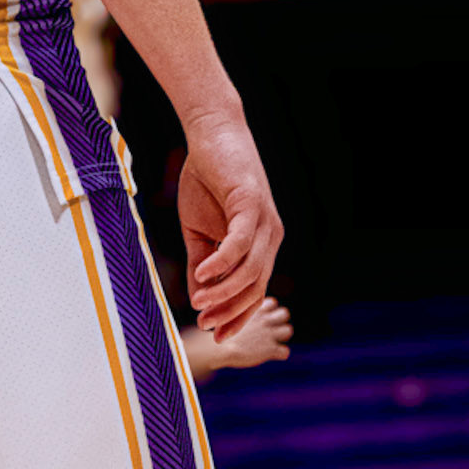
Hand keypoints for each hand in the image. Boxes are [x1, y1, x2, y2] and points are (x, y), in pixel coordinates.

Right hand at [178, 113, 282, 340]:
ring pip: (250, 270)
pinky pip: (240, 243)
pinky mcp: (251, 204)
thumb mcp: (198, 231)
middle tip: (205, 325)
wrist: (210, 135)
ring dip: (224, 292)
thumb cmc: (205, 180)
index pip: (254, 288)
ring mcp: (264, 220)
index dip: (236, 314)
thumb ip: (201, 263)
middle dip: (231, 310)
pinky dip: (222, 263)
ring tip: (199, 303)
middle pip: (255, 285)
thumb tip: (198, 296)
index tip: (215, 333)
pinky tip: (202, 275)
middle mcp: (270, 236)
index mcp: (261, 244)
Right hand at [210, 296, 292, 370]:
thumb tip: (229, 313)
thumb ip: (234, 313)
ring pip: (288, 330)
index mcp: (254, 309)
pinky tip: (269, 355)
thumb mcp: (227, 316)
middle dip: (279, 320)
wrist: (220, 348)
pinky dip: (279, 353)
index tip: (259, 317)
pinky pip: (284, 351)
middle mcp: (265, 320)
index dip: (268, 310)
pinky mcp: (271, 349)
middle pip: (284, 313)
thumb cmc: (218, 333)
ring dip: (281, 336)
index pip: (272, 303)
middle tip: (268, 329)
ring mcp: (270, 334)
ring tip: (269, 341)